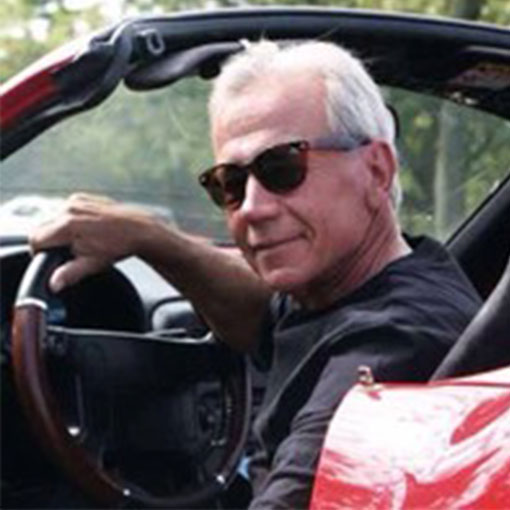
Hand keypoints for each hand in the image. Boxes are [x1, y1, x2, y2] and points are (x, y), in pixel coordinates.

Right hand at [29, 193, 158, 291]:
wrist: (140, 230)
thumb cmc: (119, 246)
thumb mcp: (93, 264)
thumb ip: (69, 273)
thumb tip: (54, 284)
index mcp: (68, 225)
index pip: (35, 239)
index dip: (40, 252)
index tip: (50, 259)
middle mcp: (69, 208)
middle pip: (41, 228)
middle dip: (49, 241)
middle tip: (69, 252)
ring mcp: (76, 201)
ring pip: (51, 219)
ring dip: (58, 230)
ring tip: (80, 241)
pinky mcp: (83, 197)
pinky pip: (64, 210)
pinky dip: (68, 220)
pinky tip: (84, 230)